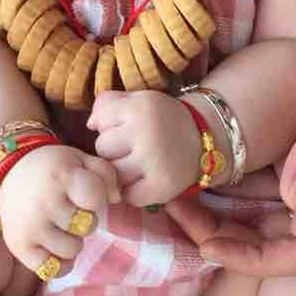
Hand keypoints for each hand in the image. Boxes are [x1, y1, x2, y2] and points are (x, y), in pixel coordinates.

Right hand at [0, 143, 120, 274]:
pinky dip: (59, 264)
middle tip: (71, 211)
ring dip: (72, 241)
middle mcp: (45, 202)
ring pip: (72, 250)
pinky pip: (52, 270)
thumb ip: (106, 173)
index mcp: (62, 176)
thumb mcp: (81, 160)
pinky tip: (55, 247)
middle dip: (85, 219)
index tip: (85, 195)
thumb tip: (117, 199)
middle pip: (88, 226)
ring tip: (61, 227)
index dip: (97, 199)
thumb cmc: (52, 169)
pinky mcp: (19, 246)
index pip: (96, 198)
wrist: (8, 174)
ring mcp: (31, 226)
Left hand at [87, 90, 200, 206]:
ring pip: (113, 173)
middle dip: (113, 148)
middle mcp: (148, 134)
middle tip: (134, 147)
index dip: (109, 125)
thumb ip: (108, 103)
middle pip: (103, 148)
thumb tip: (90, 124)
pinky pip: (128, 195)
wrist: (204, 140)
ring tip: (138, 163)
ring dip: (121, 171)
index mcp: (141, 108)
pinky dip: (132, 191)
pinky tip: (144, 179)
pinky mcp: (162, 188)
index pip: (99, 120)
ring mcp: (155, 163)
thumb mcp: (138, 100)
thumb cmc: (163, 120)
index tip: (125, 126)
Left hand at [169, 0, 295, 274]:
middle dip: (222, 237)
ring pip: (259, 210)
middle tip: (173, 212)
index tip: (208, 244)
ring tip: (173, 194)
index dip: (255, 261)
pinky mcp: (294, 143)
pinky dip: (223, 178)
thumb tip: (295, 198)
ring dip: (217, 211)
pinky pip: (256, 177)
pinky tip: (193, 162)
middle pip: (271, 238)